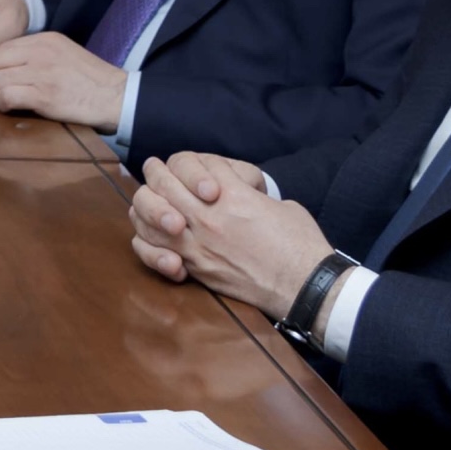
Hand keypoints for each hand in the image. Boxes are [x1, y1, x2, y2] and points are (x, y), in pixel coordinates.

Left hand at [0, 28, 124, 129]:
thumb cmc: (91, 79)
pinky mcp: (43, 95)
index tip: (5, 75)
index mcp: (45, 39)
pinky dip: (4, 104)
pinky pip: (6, 96)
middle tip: (4, 88)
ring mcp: (41, 72)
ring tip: (11, 99)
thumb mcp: (64, 53)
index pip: (1, 45)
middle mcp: (40, 51)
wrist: (116, 96)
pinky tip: (13, 108)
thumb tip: (10, 64)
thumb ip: (37, 53)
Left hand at [125, 155, 328, 313]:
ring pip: (148, 212)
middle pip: (162, 180)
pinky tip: (151, 236)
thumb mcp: (280, 204)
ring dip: (146, 202)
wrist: (305, 286)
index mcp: (232, 194)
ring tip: (151, 199)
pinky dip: (145, 241)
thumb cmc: (300, 244)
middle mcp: (207, 216)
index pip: (192, 163)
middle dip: (158, 172)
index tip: (200, 172)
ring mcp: (196, 243)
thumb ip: (253, 193)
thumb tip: (242, 194)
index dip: (194, 164)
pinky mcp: (194, 268)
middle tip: (157, 171)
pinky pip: (151, 250)